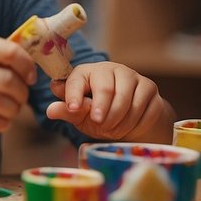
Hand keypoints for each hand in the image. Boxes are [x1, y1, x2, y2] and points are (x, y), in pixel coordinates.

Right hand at [0, 37, 36, 139]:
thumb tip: (31, 63)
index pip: (8, 50)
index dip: (26, 64)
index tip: (29, 76)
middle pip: (7, 81)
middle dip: (22, 93)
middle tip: (20, 98)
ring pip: (2, 104)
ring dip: (14, 110)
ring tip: (11, 110)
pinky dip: (2, 123)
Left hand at [46, 61, 165, 139]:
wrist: (127, 118)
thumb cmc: (96, 112)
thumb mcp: (79, 114)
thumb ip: (66, 111)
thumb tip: (51, 111)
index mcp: (86, 72)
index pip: (77, 80)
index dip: (74, 94)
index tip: (73, 109)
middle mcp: (110, 69)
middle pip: (105, 88)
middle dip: (102, 110)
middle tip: (98, 124)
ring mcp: (133, 77)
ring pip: (127, 99)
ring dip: (119, 120)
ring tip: (111, 130)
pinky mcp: (150, 88)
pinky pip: (145, 107)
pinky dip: (136, 122)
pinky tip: (128, 129)